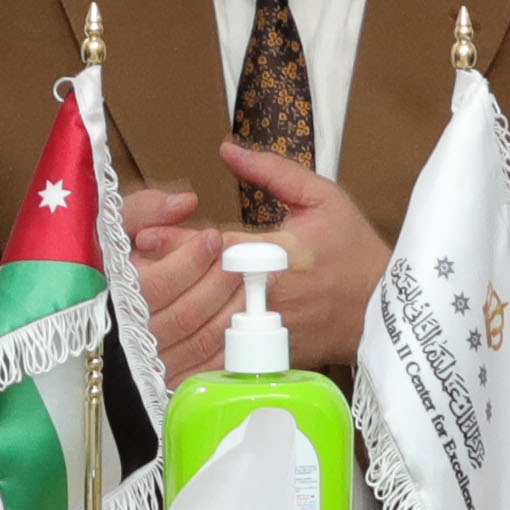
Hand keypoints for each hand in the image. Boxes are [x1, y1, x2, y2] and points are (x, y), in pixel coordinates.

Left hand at [133, 150, 378, 369]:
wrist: (385, 308)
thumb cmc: (353, 249)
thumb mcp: (322, 197)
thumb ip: (272, 171)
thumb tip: (227, 148)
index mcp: (277, 253)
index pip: (216, 248)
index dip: (175, 243)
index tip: (142, 238)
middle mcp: (267, 293)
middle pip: (202, 291)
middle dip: (162, 284)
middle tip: (124, 278)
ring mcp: (268, 329)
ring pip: (208, 330)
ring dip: (171, 324)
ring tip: (136, 316)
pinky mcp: (271, 354)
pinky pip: (224, 360)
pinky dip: (194, 361)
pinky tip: (168, 356)